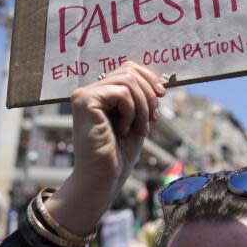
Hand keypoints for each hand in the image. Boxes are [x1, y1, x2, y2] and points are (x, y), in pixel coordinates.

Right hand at [71, 61, 164, 187]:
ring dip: (142, 106)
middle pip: (129, 70)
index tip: (162, 97)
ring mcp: (84, 94)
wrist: (104, 177)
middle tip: (153, 119)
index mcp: (100, 93)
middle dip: (149, 94)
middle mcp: (89, 90)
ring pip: (128, 80)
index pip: (127, 68)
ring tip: (140, 128)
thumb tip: (158, 79)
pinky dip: (131, 112)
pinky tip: (123, 130)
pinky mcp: (84, 100)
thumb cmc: (119, 153)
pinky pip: (121, 93)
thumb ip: (141, 97)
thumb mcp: (136, 118)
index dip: (149, 78)